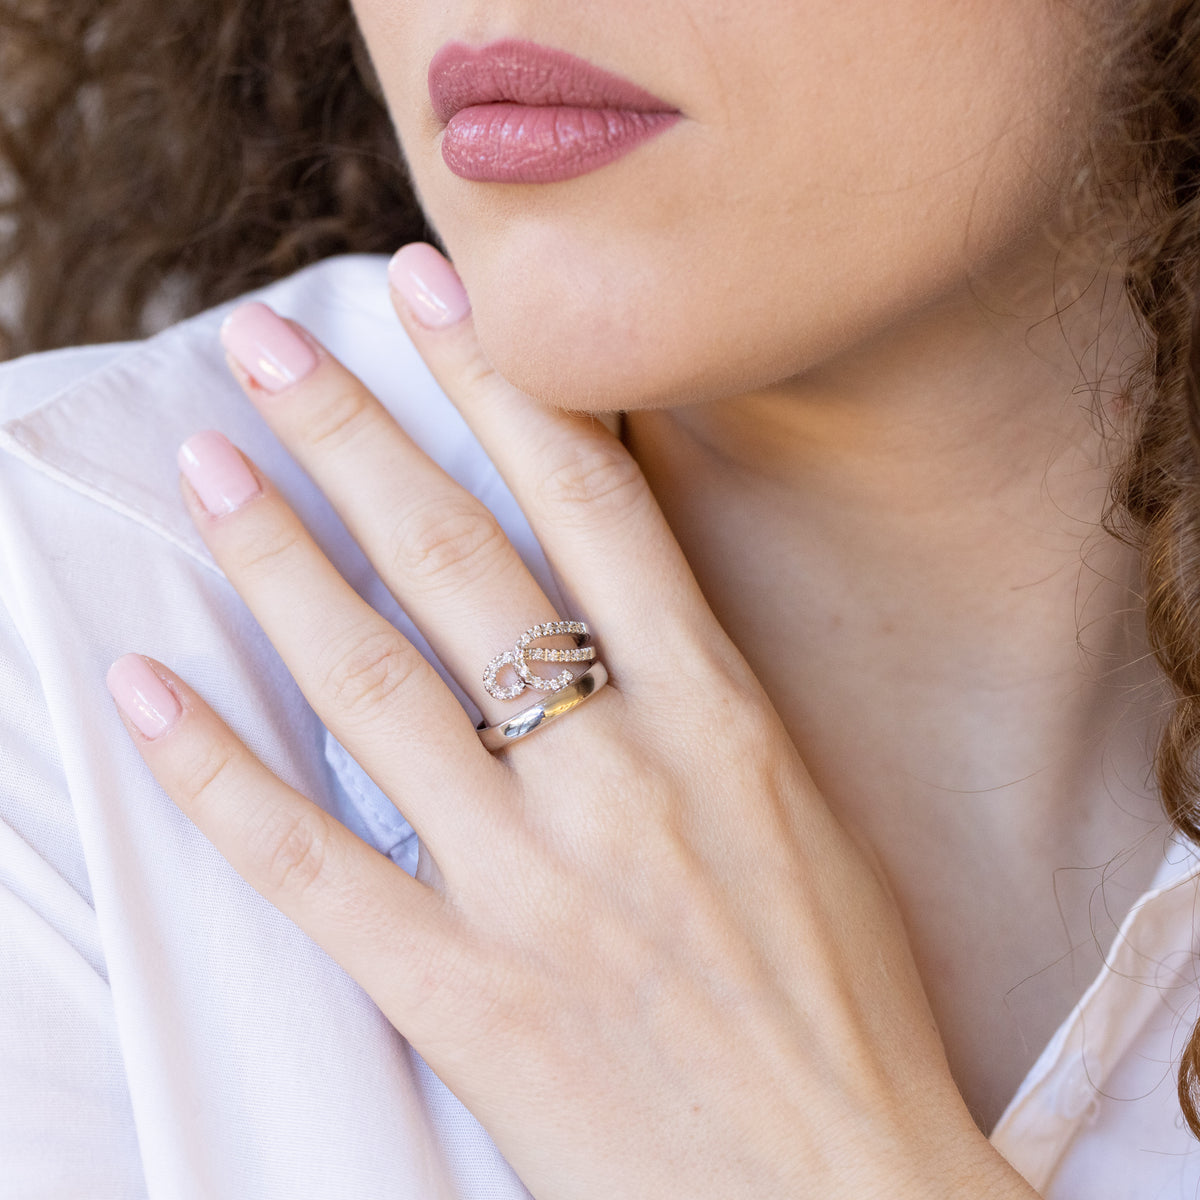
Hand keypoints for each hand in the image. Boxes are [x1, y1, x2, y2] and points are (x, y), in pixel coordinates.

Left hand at [106, 245, 1035, 1199]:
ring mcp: (535, 888)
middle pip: (464, 564)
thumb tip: (622, 597)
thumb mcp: (802, 807)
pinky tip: (147, 690)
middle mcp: (622, 779)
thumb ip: (704, 697)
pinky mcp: (468, 996)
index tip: (436, 293)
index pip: (596, 503)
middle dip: (358, 438)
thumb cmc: (844, 1000)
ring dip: (277, 565)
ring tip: (210, 471)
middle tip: (273, 349)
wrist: (846, 1191)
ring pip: (373, 686)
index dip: (507, 383)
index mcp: (722, 722)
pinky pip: (313, 865)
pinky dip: (218, 773)